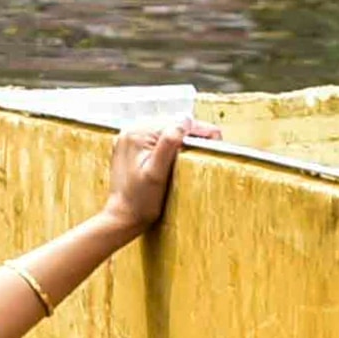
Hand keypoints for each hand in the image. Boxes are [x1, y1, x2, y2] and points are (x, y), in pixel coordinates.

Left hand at [102, 119, 221, 233]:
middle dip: (191, 132)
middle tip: (210, 145)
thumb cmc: (139, 201)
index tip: (216, 139)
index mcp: (137, 134)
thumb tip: (185, 121)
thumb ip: (169, 144)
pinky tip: (176, 153)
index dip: (200, 129)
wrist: (122, 216)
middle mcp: (130, 131)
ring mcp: (129, 139)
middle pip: (170, 123)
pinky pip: (155, 137)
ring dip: (180, 136)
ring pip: (163, 128)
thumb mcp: (157, 173)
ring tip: (197, 148)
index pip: (176, 122)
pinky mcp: (130, 147)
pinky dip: (168, 142)